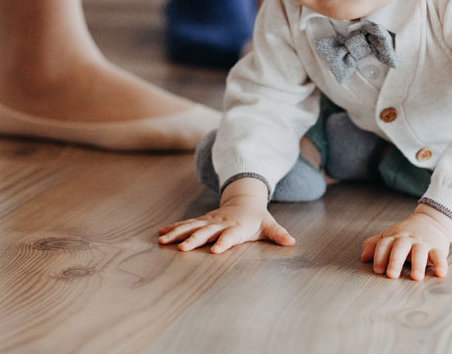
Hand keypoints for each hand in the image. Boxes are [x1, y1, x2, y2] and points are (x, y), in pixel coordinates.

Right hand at [157, 178, 294, 253]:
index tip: (215, 251)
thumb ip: (278, 234)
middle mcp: (220, 223)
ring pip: (190, 227)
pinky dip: (173, 228)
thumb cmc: (257, 218)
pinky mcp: (201, 221)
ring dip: (176, 233)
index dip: (223, 242)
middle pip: (206, 232)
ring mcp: (209, 221)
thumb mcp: (269, 225)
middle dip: (194, 240)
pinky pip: (185, 224)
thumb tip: (291, 241)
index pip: (230, 236)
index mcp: (237, 226)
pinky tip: (160, 234)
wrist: (244, 200)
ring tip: (162, 241)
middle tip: (182, 248)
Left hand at [360, 205, 451, 280]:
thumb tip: (363, 257)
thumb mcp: (388, 236)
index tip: (377, 270)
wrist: (430, 221)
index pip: (384, 245)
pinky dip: (441, 264)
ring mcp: (422, 243)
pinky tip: (440, 273)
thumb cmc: (405, 234)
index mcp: (393, 237)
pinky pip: (439, 255)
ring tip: (416, 277)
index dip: (379, 257)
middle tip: (391, 275)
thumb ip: (374, 245)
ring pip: (419, 252)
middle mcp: (407, 239)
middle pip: (399, 248)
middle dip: (395, 261)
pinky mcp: (437, 247)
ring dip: (417, 264)